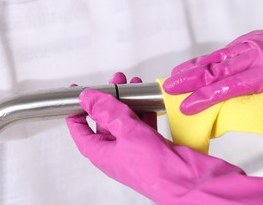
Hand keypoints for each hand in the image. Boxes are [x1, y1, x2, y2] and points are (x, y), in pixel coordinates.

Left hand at [66, 75, 262, 203]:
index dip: (76, 112)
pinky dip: (144, 111)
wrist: (186, 180)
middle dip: (108, 99)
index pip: (80, 131)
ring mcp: (134, 147)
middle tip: (113, 82)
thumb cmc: (155, 168)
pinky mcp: (150, 144)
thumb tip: (89, 97)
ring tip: (132, 86)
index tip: (77, 95)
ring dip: (128, 102)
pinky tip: (148, 101)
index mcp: (101, 153)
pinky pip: (142, 124)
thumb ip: (108, 111)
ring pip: (125, 120)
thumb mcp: (126, 132)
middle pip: (104, 121)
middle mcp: (116, 151)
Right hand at [163, 16, 262, 114]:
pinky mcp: (254, 37)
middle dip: (190, 79)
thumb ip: (254, 101)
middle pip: (216, 67)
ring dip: (195, 66)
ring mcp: (255, 41)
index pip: (227, 88)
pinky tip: (198, 66)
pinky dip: (212, 60)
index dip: (203, 98)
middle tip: (169, 86)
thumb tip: (227, 108)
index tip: (185, 107)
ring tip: (176, 74)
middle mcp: (258, 52)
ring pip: (218, 56)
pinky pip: (228, 50)